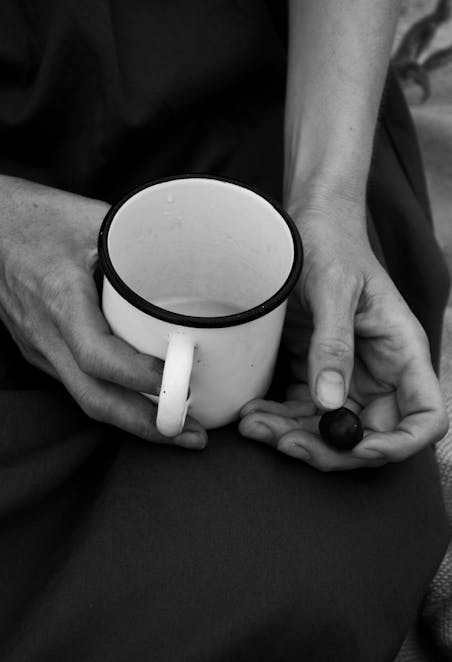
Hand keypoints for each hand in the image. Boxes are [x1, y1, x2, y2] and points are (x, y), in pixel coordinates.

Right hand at [0, 163, 206, 449]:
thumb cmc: (32, 218)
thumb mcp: (92, 220)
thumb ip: (137, 246)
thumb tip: (192, 265)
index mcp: (59, 298)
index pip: (97, 355)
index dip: (139, 376)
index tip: (181, 381)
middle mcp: (46, 333)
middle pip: (94, 398)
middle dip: (146, 425)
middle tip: (193, 436)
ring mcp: (40, 347)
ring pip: (86, 398)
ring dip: (133, 420)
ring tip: (178, 428)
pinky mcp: (41, 350)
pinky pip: (79, 384)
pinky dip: (115, 399)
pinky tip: (144, 401)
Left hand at [239, 200, 447, 469]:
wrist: (306, 226)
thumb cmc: (331, 245)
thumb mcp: (334, 289)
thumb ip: (334, 344)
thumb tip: (330, 404)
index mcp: (402, 351)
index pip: (426, 416)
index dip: (399, 444)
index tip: (358, 450)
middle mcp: (380, 372)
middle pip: (370, 434)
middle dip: (328, 448)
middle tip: (282, 444)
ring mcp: (348, 376)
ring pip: (329, 429)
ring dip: (293, 438)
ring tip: (253, 426)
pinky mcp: (316, 373)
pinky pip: (302, 411)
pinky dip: (278, 420)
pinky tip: (251, 414)